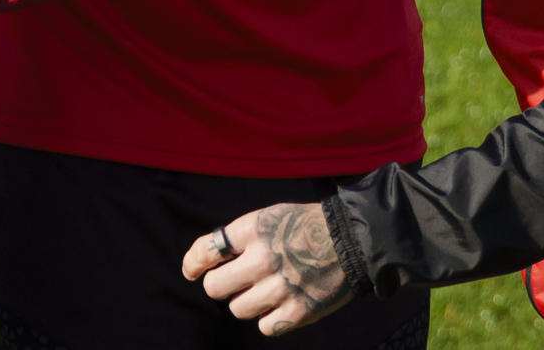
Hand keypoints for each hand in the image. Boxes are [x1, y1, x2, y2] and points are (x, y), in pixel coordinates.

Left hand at [183, 202, 354, 335]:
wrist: (351, 240)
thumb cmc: (303, 227)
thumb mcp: (268, 217)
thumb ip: (237, 239)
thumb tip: (198, 265)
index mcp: (254, 229)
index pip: (207, 250)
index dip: (194, 263)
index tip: (192, 270)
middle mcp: (263, 258)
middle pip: (214, 288)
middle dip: (222, 285)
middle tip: (237, 281)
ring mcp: (280, 287)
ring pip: (238, 309)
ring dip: (247, 302)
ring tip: (266, 289)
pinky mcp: (297, 311)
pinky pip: (264, 327)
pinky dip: (269, 319)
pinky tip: (281, 302)